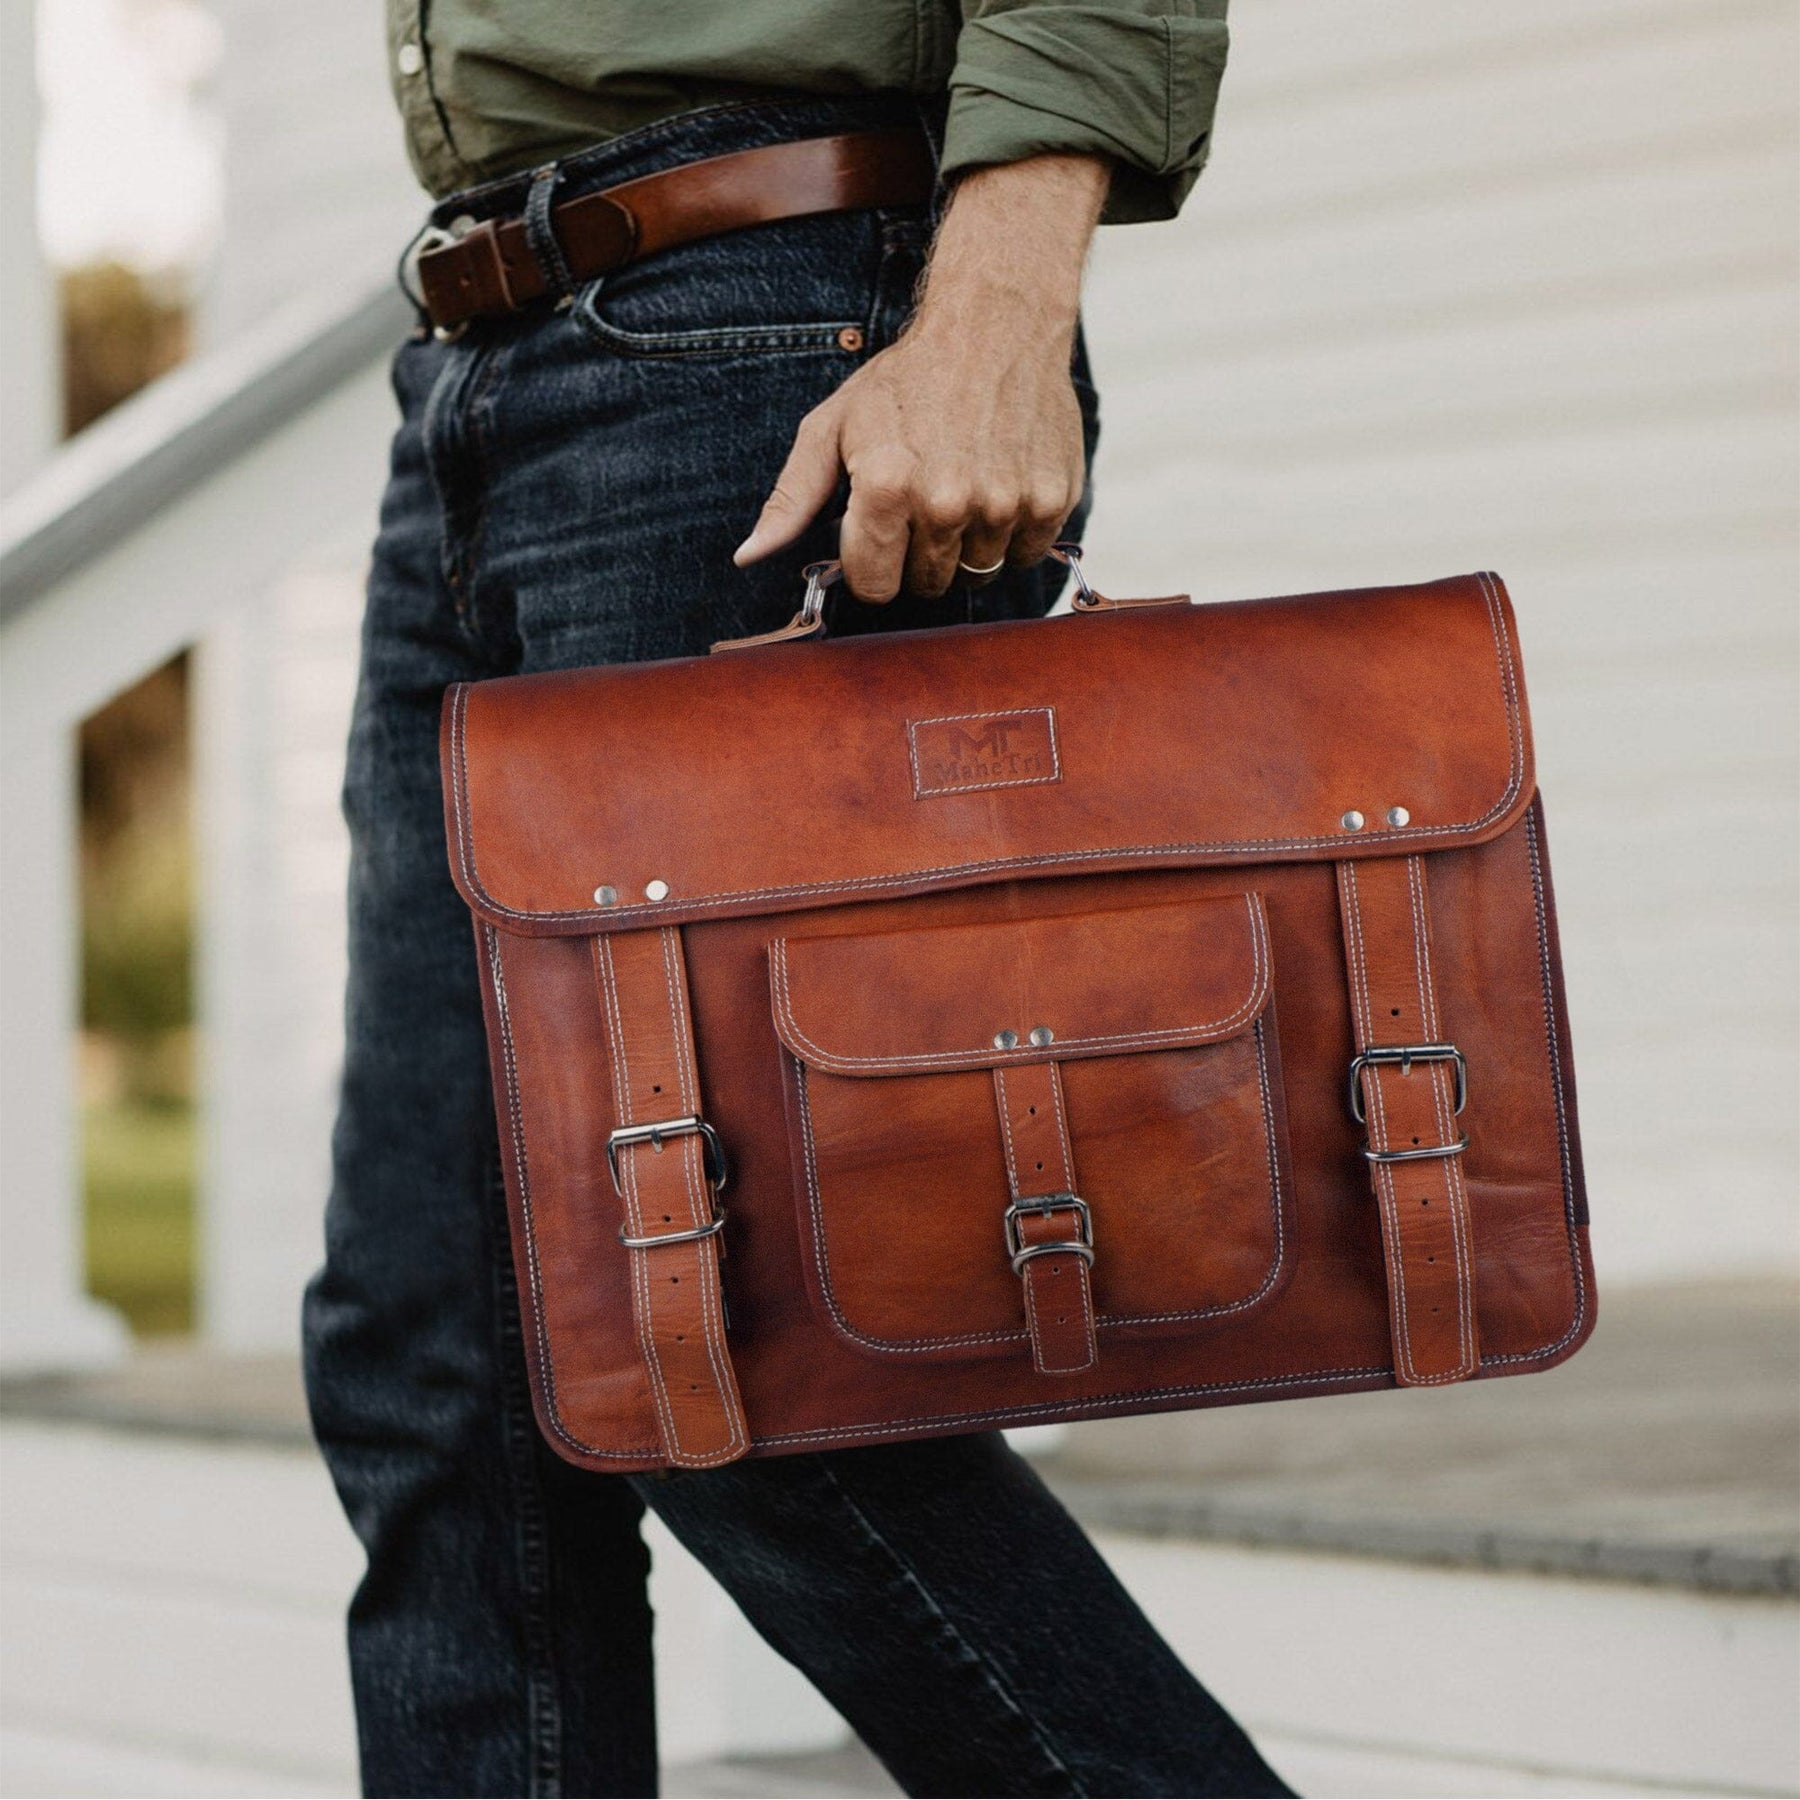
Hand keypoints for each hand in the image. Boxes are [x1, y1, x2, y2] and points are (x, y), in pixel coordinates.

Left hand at [734, 154, 1108, 601]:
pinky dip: (1013, 531)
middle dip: (920, 552)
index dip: (873, 561)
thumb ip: (791, 499)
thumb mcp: (833, 427)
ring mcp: (1005, 505)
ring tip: (964, 484)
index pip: (874, 587)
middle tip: (925, 495)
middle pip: (927, 584)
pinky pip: (1026, 555)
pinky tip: (1000, 482)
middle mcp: (948, 503)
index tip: (880, 527)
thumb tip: (749, 556)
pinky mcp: (1051, 501)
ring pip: (978, 573)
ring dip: (968, 543)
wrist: (996, 324)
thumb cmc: (906, 379)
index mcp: (887, 488)